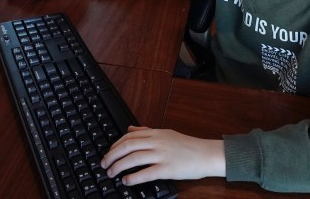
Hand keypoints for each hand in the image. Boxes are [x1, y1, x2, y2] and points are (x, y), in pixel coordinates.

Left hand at [101, 126, 224, 185]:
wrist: (206, 154)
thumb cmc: (186, 145)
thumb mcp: (165, 133)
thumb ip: (146, 131)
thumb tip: (129, 129)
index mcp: (155, 133)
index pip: (129, 137)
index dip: (115, 145)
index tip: (108, 153)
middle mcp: (157, 142)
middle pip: (127, 146)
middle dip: (112, 156)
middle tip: (104, 164)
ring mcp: (162, 155)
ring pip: (133, 159)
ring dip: (118, 166)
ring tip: (111, 173)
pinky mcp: (167, 169)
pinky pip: (146, 173)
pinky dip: (133, 177)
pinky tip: (126, 181)